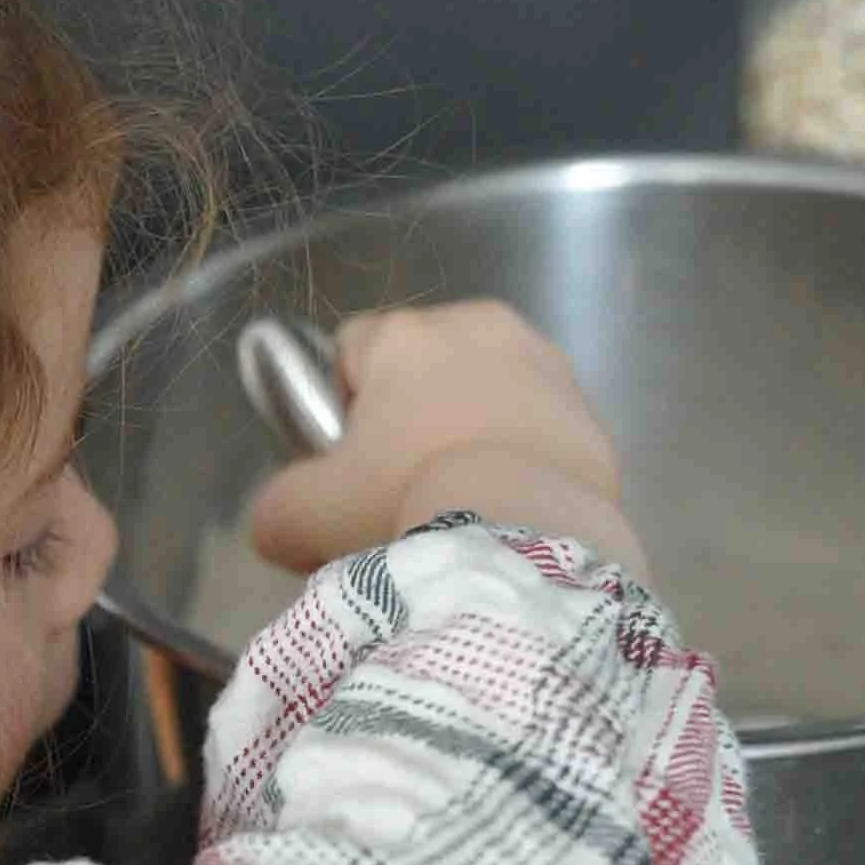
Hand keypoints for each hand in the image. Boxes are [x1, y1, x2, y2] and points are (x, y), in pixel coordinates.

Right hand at [244, 301, 647, 577]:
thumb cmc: (406, 504)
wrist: (527, 538)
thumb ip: (275, 509)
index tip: (350, 464)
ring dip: (470, 430)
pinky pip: (537, 425)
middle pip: (423, 366)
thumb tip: (278, 522)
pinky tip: (512, 507)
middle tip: (404, 490)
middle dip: (412, 416)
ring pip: (485, 390)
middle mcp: (476, 326)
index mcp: (403, 336)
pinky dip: (522, 455)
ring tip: (466, 501)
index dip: (342, 405)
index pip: (351, 347)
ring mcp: (542, 363)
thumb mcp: (305, 518)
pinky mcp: (589, 409)